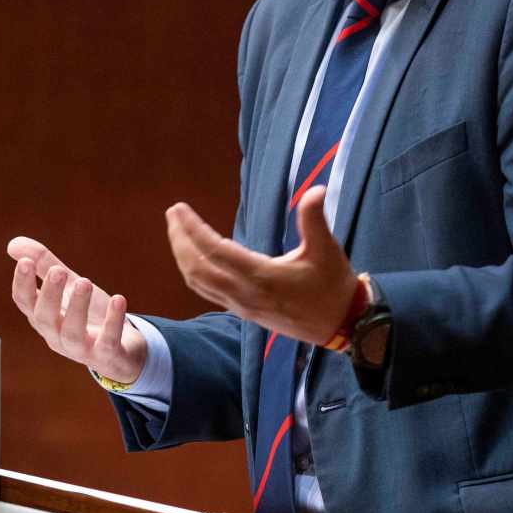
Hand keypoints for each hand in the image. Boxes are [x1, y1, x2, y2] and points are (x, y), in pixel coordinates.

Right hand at [7, 237, 147, 384]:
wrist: (121, 348)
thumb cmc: (88, 314)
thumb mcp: (68, 285)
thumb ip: (44, 265)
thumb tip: (13, 244)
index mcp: (44, 316)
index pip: (24, 302)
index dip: (22, 284)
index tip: (25, 262)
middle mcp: (57, 334)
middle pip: (44, 318)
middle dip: (49, 294)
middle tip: (57, 271)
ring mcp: (81, 348)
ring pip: (72, 333)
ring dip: (77, 307)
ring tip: (85, 282)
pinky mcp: (107, 355)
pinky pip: (108, 342)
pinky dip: (113, 322)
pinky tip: (118, 299)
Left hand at [165, 186, 357, 344]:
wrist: (341, 325)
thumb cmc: (333, 285)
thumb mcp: (327, 249)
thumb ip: (314, 219)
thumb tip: (317, 188)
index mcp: (262, 277)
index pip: (215, 251)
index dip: (193, 229)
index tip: (180, 208)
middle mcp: (245, 294)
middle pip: (198, 268)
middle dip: (179, 239)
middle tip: (172, 213)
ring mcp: (242, 306)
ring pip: (199, 282)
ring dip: (182, 255)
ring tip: (176, 230)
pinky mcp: (243, 311)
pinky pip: (207, 291)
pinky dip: (193, 271)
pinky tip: (192, 256)